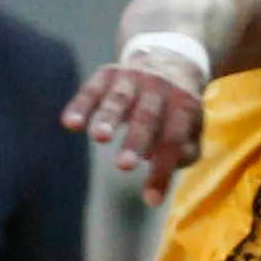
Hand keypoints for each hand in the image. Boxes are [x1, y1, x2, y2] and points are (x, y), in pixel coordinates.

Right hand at [62, 45, 210, 204]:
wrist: (169, 60)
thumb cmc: (177, 111)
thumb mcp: (191, 128)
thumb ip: (186, 149)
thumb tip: (173, 162)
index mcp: (184, 105)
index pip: (174, 140)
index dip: (163, 170)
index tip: (151, 200)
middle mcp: (159, 88)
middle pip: (147, 118)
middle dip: (135, 141)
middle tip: (124, 166)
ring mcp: (132, 79)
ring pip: (119, 100)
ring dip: (108, 118)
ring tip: (99, 138)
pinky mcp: (108, 74)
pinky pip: (92, 89)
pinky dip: (81, 106)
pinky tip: (69, 124)